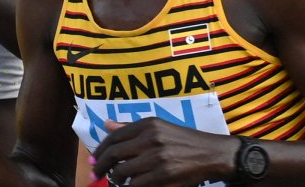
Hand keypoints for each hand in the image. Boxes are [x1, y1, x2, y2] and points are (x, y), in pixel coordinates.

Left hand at [92, 118, 239, 186]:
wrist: (211, 153)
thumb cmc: (182, 140)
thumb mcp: (159, 127)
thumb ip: (131, 127)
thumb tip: (107, 124)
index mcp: (148, 124)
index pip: (115, 136)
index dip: (100, 150)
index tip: (93, 159)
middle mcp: (151, 138)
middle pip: (114, 154)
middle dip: (101, 166)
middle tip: (95, 173)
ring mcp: (157, 158)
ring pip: (123, 172)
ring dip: (116, 179)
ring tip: (117, 181)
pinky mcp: (164, 176)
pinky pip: (136, 185)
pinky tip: (131, 186)